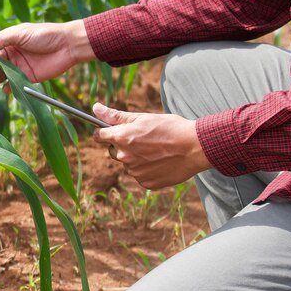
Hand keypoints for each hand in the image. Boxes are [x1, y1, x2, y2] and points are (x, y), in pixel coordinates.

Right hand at [0, 20, 94, 85]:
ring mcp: (18, 66)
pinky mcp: (27, 77)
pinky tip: (7, 88)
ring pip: (1, 74)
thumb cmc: (45, 34)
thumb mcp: (21, 33)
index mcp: (9, 40)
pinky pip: (13, 84)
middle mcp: (12, 53)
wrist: (67, 46)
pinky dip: (8, 87)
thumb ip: (3, 40)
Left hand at [93, 103, 211, 189]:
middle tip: (144, 139)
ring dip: (137, 158)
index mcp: (122, 138)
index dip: (104, 132)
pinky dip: (148, 170)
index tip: (111, 130)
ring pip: (129, 164)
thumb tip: (95, 108)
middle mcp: (125, 157)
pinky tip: (161, 161)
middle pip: (114, 151)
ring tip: (157, 150)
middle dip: (124, 145)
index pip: (99, 136)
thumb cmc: (171, 128)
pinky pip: (141, 176)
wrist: (195, 147)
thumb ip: (116, 116)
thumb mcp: (143, 117)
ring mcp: (135, 172)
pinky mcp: (146, 183)